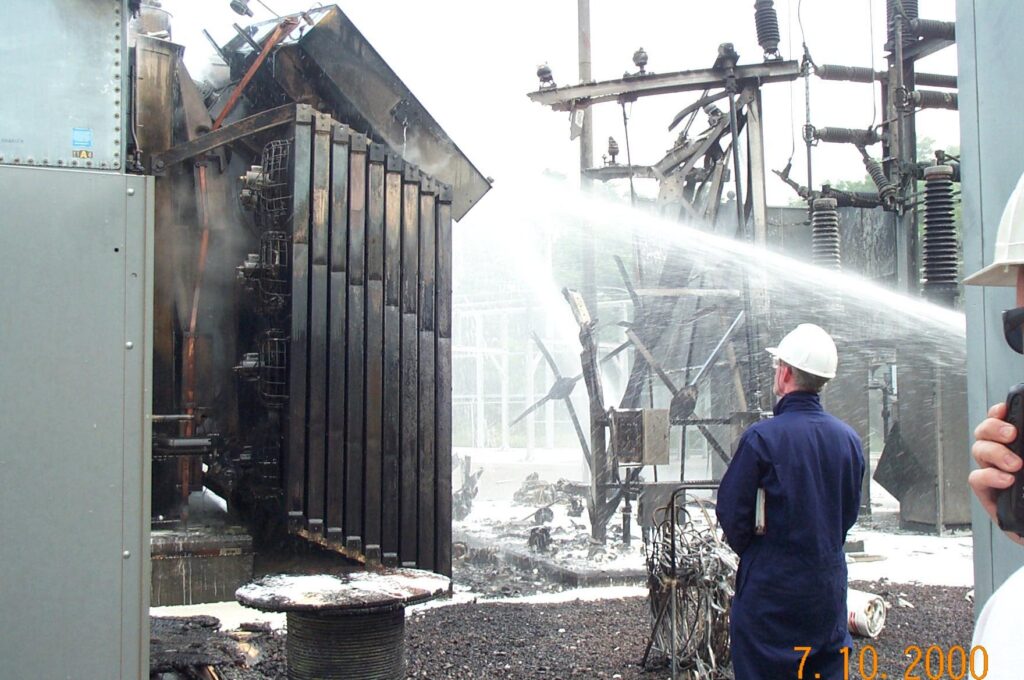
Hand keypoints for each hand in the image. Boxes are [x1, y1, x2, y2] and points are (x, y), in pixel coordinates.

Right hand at [970, 402, 1023, 545]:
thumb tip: (1023, 436)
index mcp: (1018, 449)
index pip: (1000, 423)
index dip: (997, 413)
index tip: (1004, 409)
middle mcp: (1004, 459)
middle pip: (983, 432)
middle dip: (992, 428)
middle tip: (1011, 434)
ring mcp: (994, 477)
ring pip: (978, 451)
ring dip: (994, 452)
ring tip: (1016, 465)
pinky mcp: (989, 497)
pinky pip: (976, 479)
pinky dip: (989, 475)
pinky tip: (1007, 480)